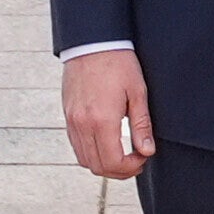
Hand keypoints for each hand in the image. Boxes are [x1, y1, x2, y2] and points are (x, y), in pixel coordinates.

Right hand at [60, 46, 155, 180]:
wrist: (91, 42)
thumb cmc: (118, 63)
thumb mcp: (138, 92)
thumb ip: (141, 125)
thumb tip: (147, 151)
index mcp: (101, 120)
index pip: (113, 162)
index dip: (130, 168)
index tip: (143, 158)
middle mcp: (82, 124)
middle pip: (97, 166)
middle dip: (119, 171)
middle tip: (136, 161)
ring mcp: (72, 121)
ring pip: (84, 160)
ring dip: (104, 164)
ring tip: (122, 155)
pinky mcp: (67, 115)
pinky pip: (76, 146)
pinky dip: (91, 153)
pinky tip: (106, 144)